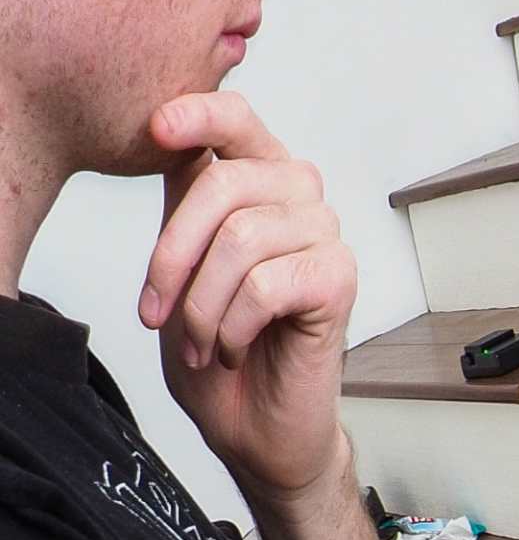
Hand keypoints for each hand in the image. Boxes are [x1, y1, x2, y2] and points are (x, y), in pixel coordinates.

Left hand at [137, 91, 356, 505]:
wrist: (253, 426)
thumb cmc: (217, 349)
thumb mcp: (180, 263)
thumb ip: (184, 201)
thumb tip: (171, 138)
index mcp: (256, 185)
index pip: (238, 121)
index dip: (200, 113)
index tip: (159, 127)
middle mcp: (296, 202)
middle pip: (226, 182)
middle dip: (173, 253)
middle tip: (156, 309)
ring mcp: (324, 239)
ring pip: (242, 238)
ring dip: (202, 305)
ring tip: (200, 342)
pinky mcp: (340, 281)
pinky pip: (267, 284)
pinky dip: (232, 326)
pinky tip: (233, 347)